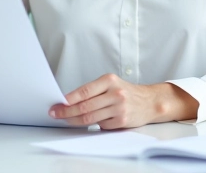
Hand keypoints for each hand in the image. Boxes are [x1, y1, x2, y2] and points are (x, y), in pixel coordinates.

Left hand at [48, 73, 196, 128]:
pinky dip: (93, 124)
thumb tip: (68, 101)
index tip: (56, 104)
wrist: (149, 101)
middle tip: (56, 114)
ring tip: (66, 120)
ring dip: (74, 120)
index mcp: (109, 80)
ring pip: (90, 118)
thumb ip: (93, 91)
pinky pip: (101, 125)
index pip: (84, 91)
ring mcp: (119, 108)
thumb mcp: (111, 84)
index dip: (68, 100)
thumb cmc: (126, 92)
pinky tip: (88, 122)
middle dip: (67, 112)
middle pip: (84, 106)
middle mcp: (115, 93)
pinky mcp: (122, 121)